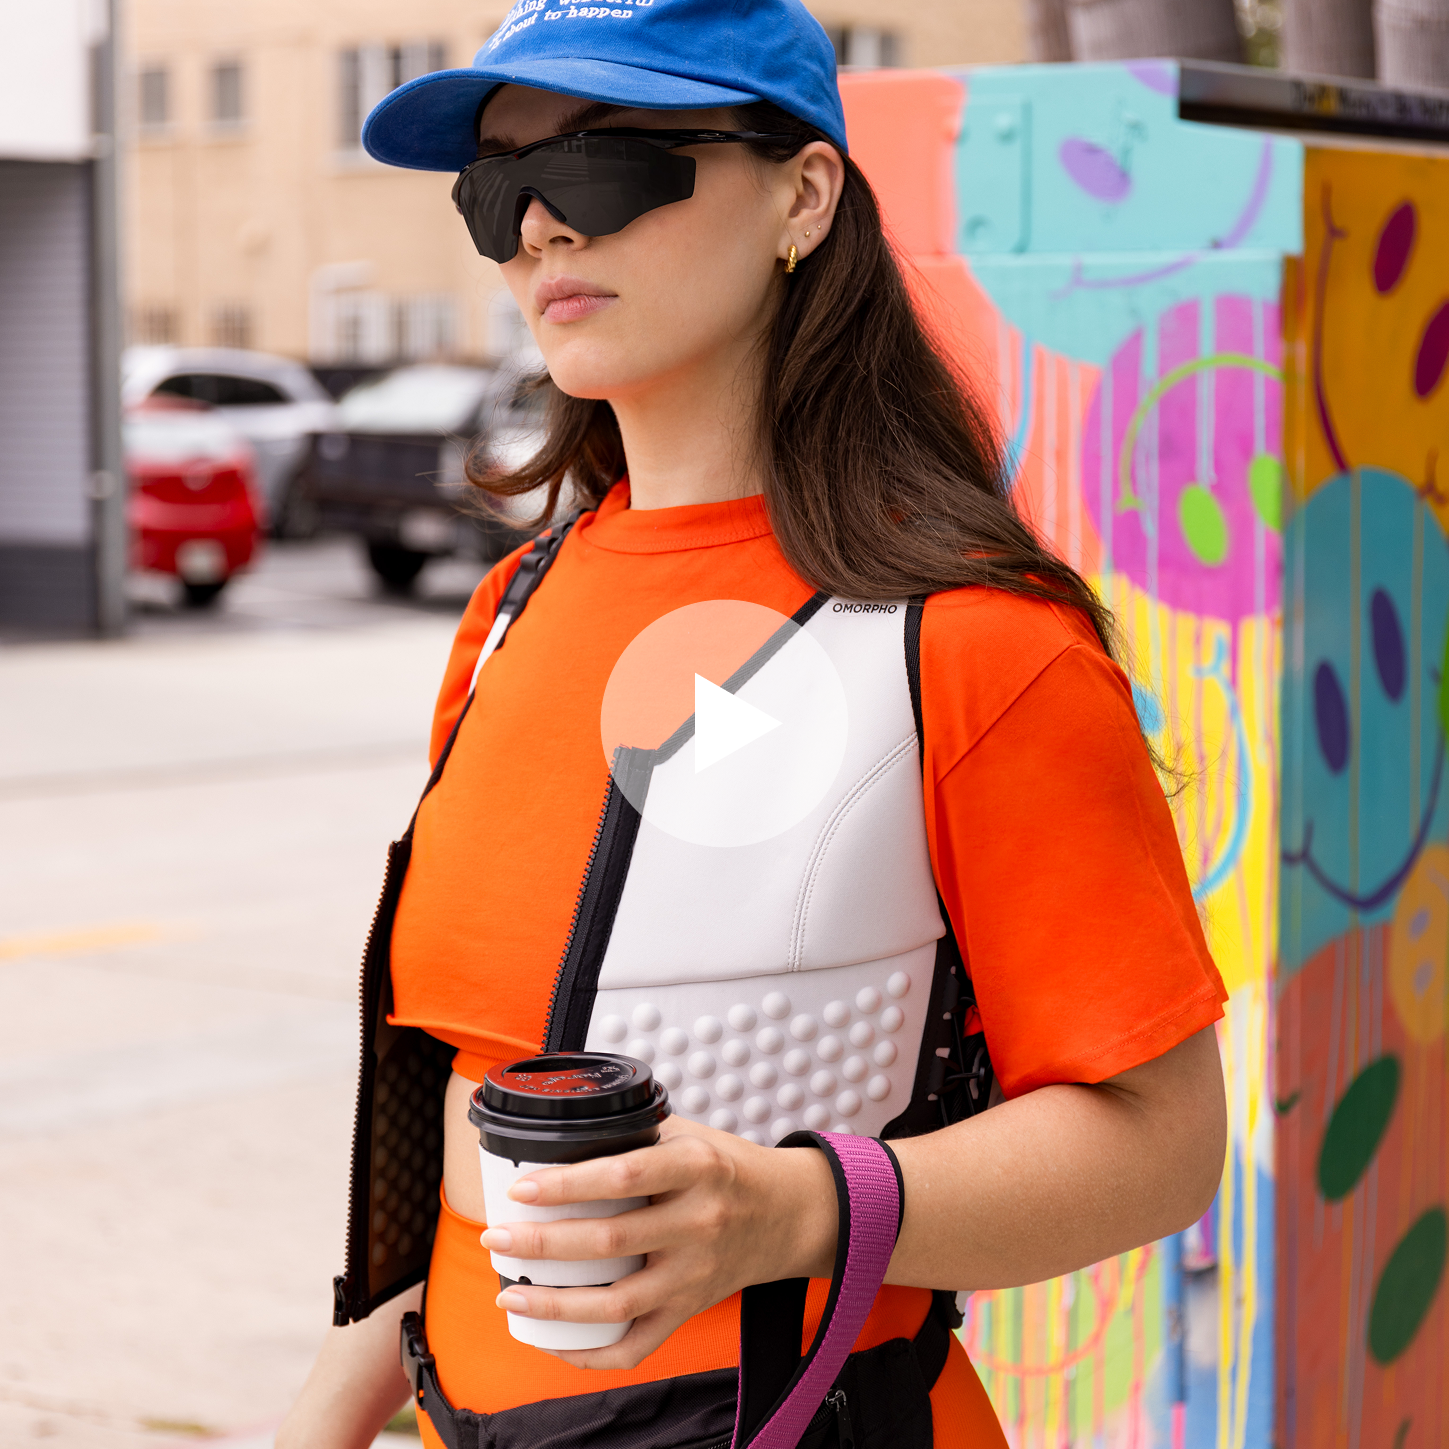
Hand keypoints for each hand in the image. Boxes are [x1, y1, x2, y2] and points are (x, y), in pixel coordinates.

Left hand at [480, 1116, 837, 1369]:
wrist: (791, 1214)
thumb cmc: (731, 1168)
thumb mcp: (690, 1134)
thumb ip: (634, 1135)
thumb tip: (561, 1133)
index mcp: (697, 1167)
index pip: (625, 1175)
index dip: (568, 1183)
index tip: (522, 1187)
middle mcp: (698, 1222)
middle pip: (610, 1242)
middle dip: (542, 1243)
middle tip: (497, 1237)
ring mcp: (695, 1273)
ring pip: (616, 1303)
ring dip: (554, 1305)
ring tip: (510, 1294)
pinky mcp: (692, 1309)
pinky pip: (638, 1345)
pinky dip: (592, 1354)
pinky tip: (554, 1342)